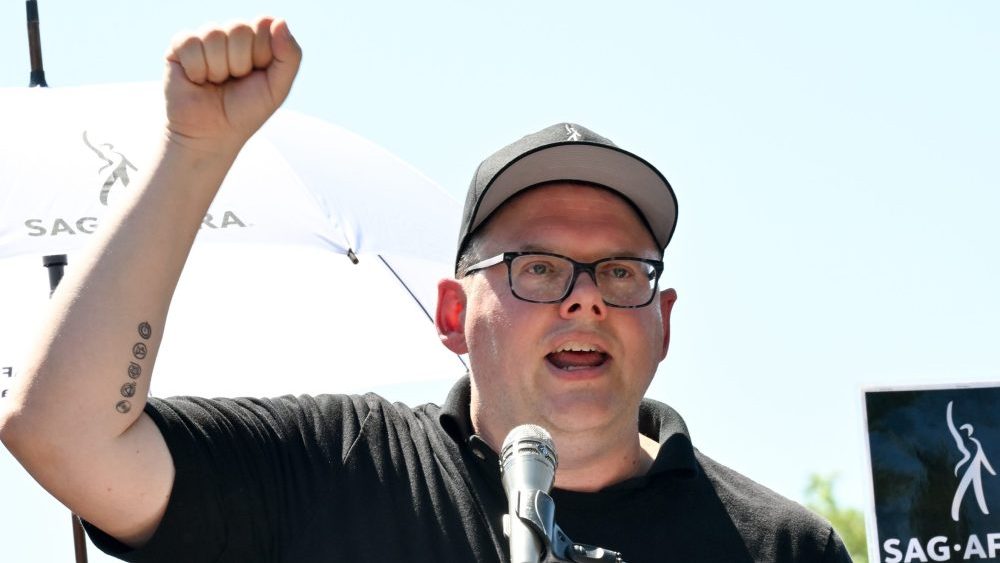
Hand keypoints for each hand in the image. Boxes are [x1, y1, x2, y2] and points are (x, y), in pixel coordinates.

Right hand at [164, 17, 301, 152]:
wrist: (211, 135)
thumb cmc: (245, 111)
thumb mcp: (278, 88)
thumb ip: (290, 56)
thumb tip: (279, 20)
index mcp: (257, 40)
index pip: (264, 24)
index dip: (262, 54)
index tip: (257, 75)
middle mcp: (231, 35)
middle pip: (239, 27)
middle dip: (240, 63)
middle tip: (234, 82)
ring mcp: (205, 39)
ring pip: (214, 34)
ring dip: (218, 68)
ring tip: (216, 83)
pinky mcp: (179, 46)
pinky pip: (190, 42)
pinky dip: (197, 69)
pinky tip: (197, 80)